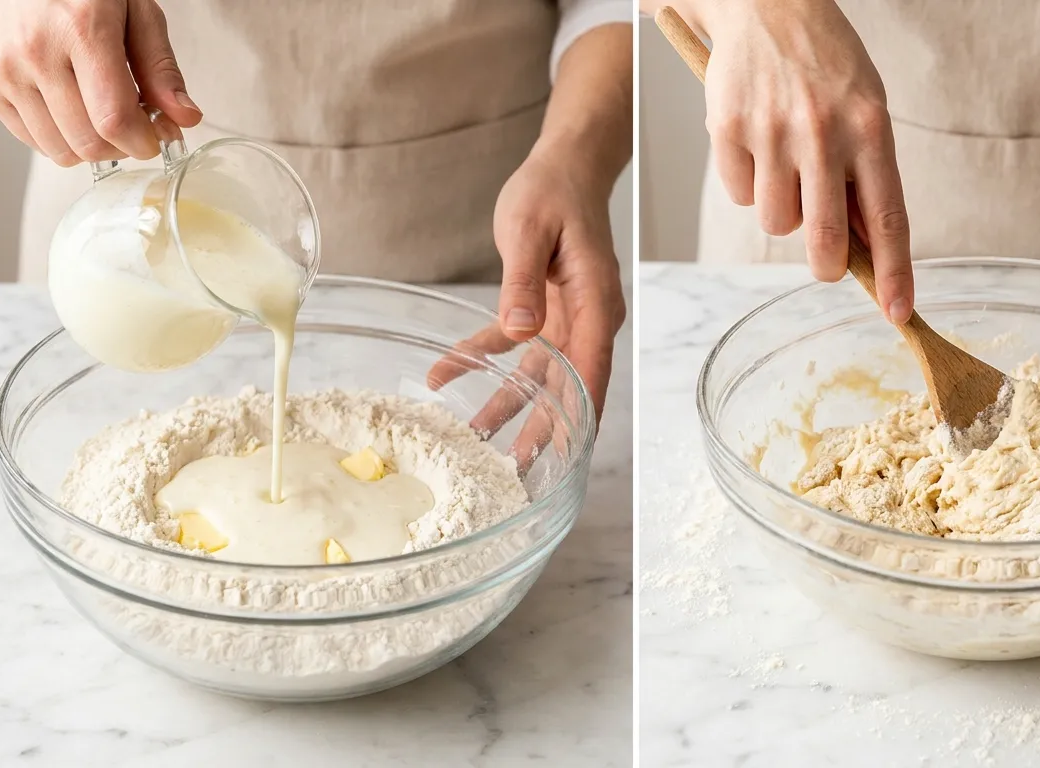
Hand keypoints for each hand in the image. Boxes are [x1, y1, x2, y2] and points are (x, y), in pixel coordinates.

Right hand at [0, 0, 202, 165]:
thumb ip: (161, 67)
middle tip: (134, 124)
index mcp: (80, 28)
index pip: (113, 118)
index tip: (157, 136)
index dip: (144, 141)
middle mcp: (36, 51)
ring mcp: (6, 71)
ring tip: (102, 114)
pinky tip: (74, 110)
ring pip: (60, 151)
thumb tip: (185, 117)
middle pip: (89, 142)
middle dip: (123, 146)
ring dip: (92, 146)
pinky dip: (62, 139)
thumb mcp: (136, 10)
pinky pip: (34, 142)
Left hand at [427, 145, 624, 470]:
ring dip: (512, 405)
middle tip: (524, 467)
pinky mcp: (543, 309)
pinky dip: (480, 360)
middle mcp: (587, 317)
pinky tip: (444, 375)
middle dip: (548, 427)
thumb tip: (519, 331)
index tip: (569, 451)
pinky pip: (512, 346)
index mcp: (595, 301)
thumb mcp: (530, 231)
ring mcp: (567, 316)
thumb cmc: (553, 192)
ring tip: (483, 442)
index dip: (581, 413)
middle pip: (570, 383)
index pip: (592, 367)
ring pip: (541, 374)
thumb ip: (522, 283)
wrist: (563, 167)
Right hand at [700, 0, 912, 320]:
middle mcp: (823, 132)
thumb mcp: (865, 108)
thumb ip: (867, 174)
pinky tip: (756, 145)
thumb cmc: (823, 62)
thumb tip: (868, 246)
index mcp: (870, 127)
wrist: (768, 3)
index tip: (898, 312)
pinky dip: (748, 183)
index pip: (888, 218)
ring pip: (777, 223)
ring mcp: (772, 132)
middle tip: (827, 259)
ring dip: (783, 210)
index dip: (895, 272)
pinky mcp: (728, 130)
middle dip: (827, 264)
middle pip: (825, 240)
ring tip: (786, 164)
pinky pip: (740, 195)